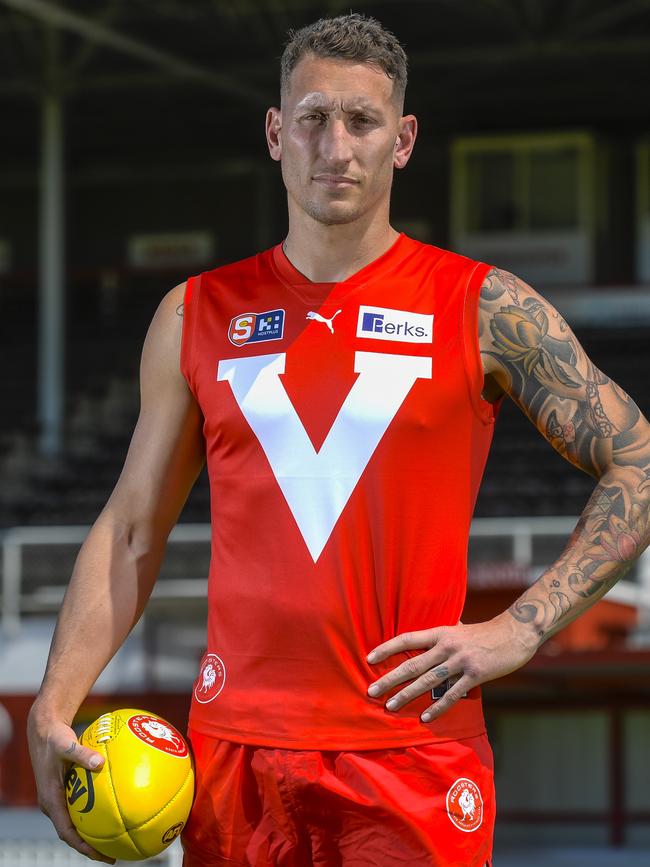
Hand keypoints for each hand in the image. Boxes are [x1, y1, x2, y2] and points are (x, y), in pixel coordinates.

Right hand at [27, 704, 114, 863]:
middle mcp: (53, 804)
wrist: (44, 729)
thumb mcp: (66, 745)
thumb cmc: (54, 737)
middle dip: (90, 847)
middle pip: (72, 834)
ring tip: (114, 840)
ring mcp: (57, 799)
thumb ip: (82, 754)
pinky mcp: (63, 791)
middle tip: (113, 855)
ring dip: (91, 834)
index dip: (83, 846)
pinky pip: (78, 809)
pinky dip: (92, 815)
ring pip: (74, 823)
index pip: (67, 832)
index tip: (101, 855)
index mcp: (51, 800)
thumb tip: (100, 762)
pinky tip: (111, 811)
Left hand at [366, 612, 537, 721]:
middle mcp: (447, 645)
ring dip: (407, 694)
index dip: (387, 648)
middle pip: (413, 664)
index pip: (407, 639)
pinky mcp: (475, 675)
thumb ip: (443, 634)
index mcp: (440, 632)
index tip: (369, 658)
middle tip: (371, 690)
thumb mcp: (459, 628)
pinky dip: (437, 707)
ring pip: (428, 681)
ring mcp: (461, 661)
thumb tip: (427, 637)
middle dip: (390, 678)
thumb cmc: (485, 632)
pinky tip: (424, 718)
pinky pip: (452, 694)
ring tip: (390, 706)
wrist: (515, 633)